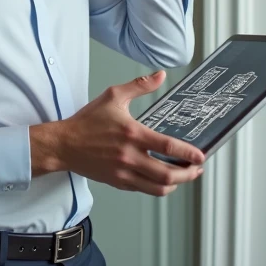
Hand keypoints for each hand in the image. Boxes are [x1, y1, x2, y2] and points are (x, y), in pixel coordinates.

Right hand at [31, 71, 204, 196]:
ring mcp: (124, 173)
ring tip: (183, 176)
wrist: (64, 145)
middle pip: (168, 174)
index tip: (201, 156)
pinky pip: (144, 190)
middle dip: (188, 174)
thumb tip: (161, 75)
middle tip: (196, 169)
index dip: (189, 154)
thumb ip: (139, 86)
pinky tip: (162, 178)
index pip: (168, 147)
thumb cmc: (87, 122)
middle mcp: (130, 157)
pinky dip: (157, 187)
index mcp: (132, 134)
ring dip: (175, 184)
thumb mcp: (113, 97)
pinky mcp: (118, 183)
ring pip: (158, 188)